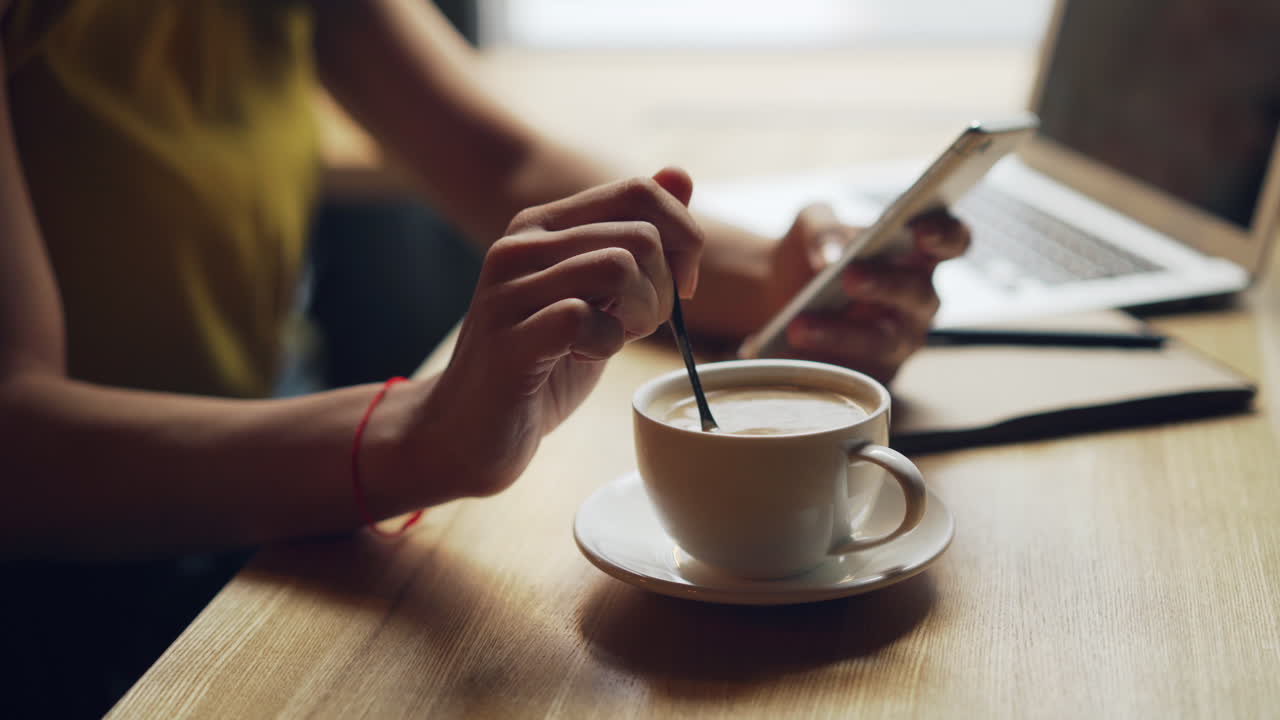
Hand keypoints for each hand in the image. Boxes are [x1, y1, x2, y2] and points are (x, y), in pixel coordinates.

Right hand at [408, 168, 704, 498]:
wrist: (466, 431)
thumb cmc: (540, 362)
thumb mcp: (597, 294)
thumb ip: (634, 237)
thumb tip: (680, 174)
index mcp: (543, 224)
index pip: (638, 191)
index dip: (682, 238)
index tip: (680, 286)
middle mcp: (520, 245)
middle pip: (640, 235)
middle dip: (664, 289)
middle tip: (638, 327)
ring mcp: (507, 291)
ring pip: (618, 268)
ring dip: (638, 315)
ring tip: (610, 340)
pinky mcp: (507, 341)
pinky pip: (584, 318)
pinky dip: (604, 345)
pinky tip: (583, 358)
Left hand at [770, 203, 969, 382]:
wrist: (778, 292)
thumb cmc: (813, 250)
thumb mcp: (812, 225)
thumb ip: (823, 228)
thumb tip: (828, 256)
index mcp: (918, 252)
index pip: (953, 241)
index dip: (945, 234)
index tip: (920, 228)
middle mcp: (919, 298)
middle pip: (919, 294)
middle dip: (885, 285)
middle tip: (849, 276)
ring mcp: (901, 340)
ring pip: (884, 341)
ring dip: (842, 334)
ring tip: (799, 326)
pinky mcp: (874, 373)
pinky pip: (856, 373)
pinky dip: (820, 359)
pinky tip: (789, 350)